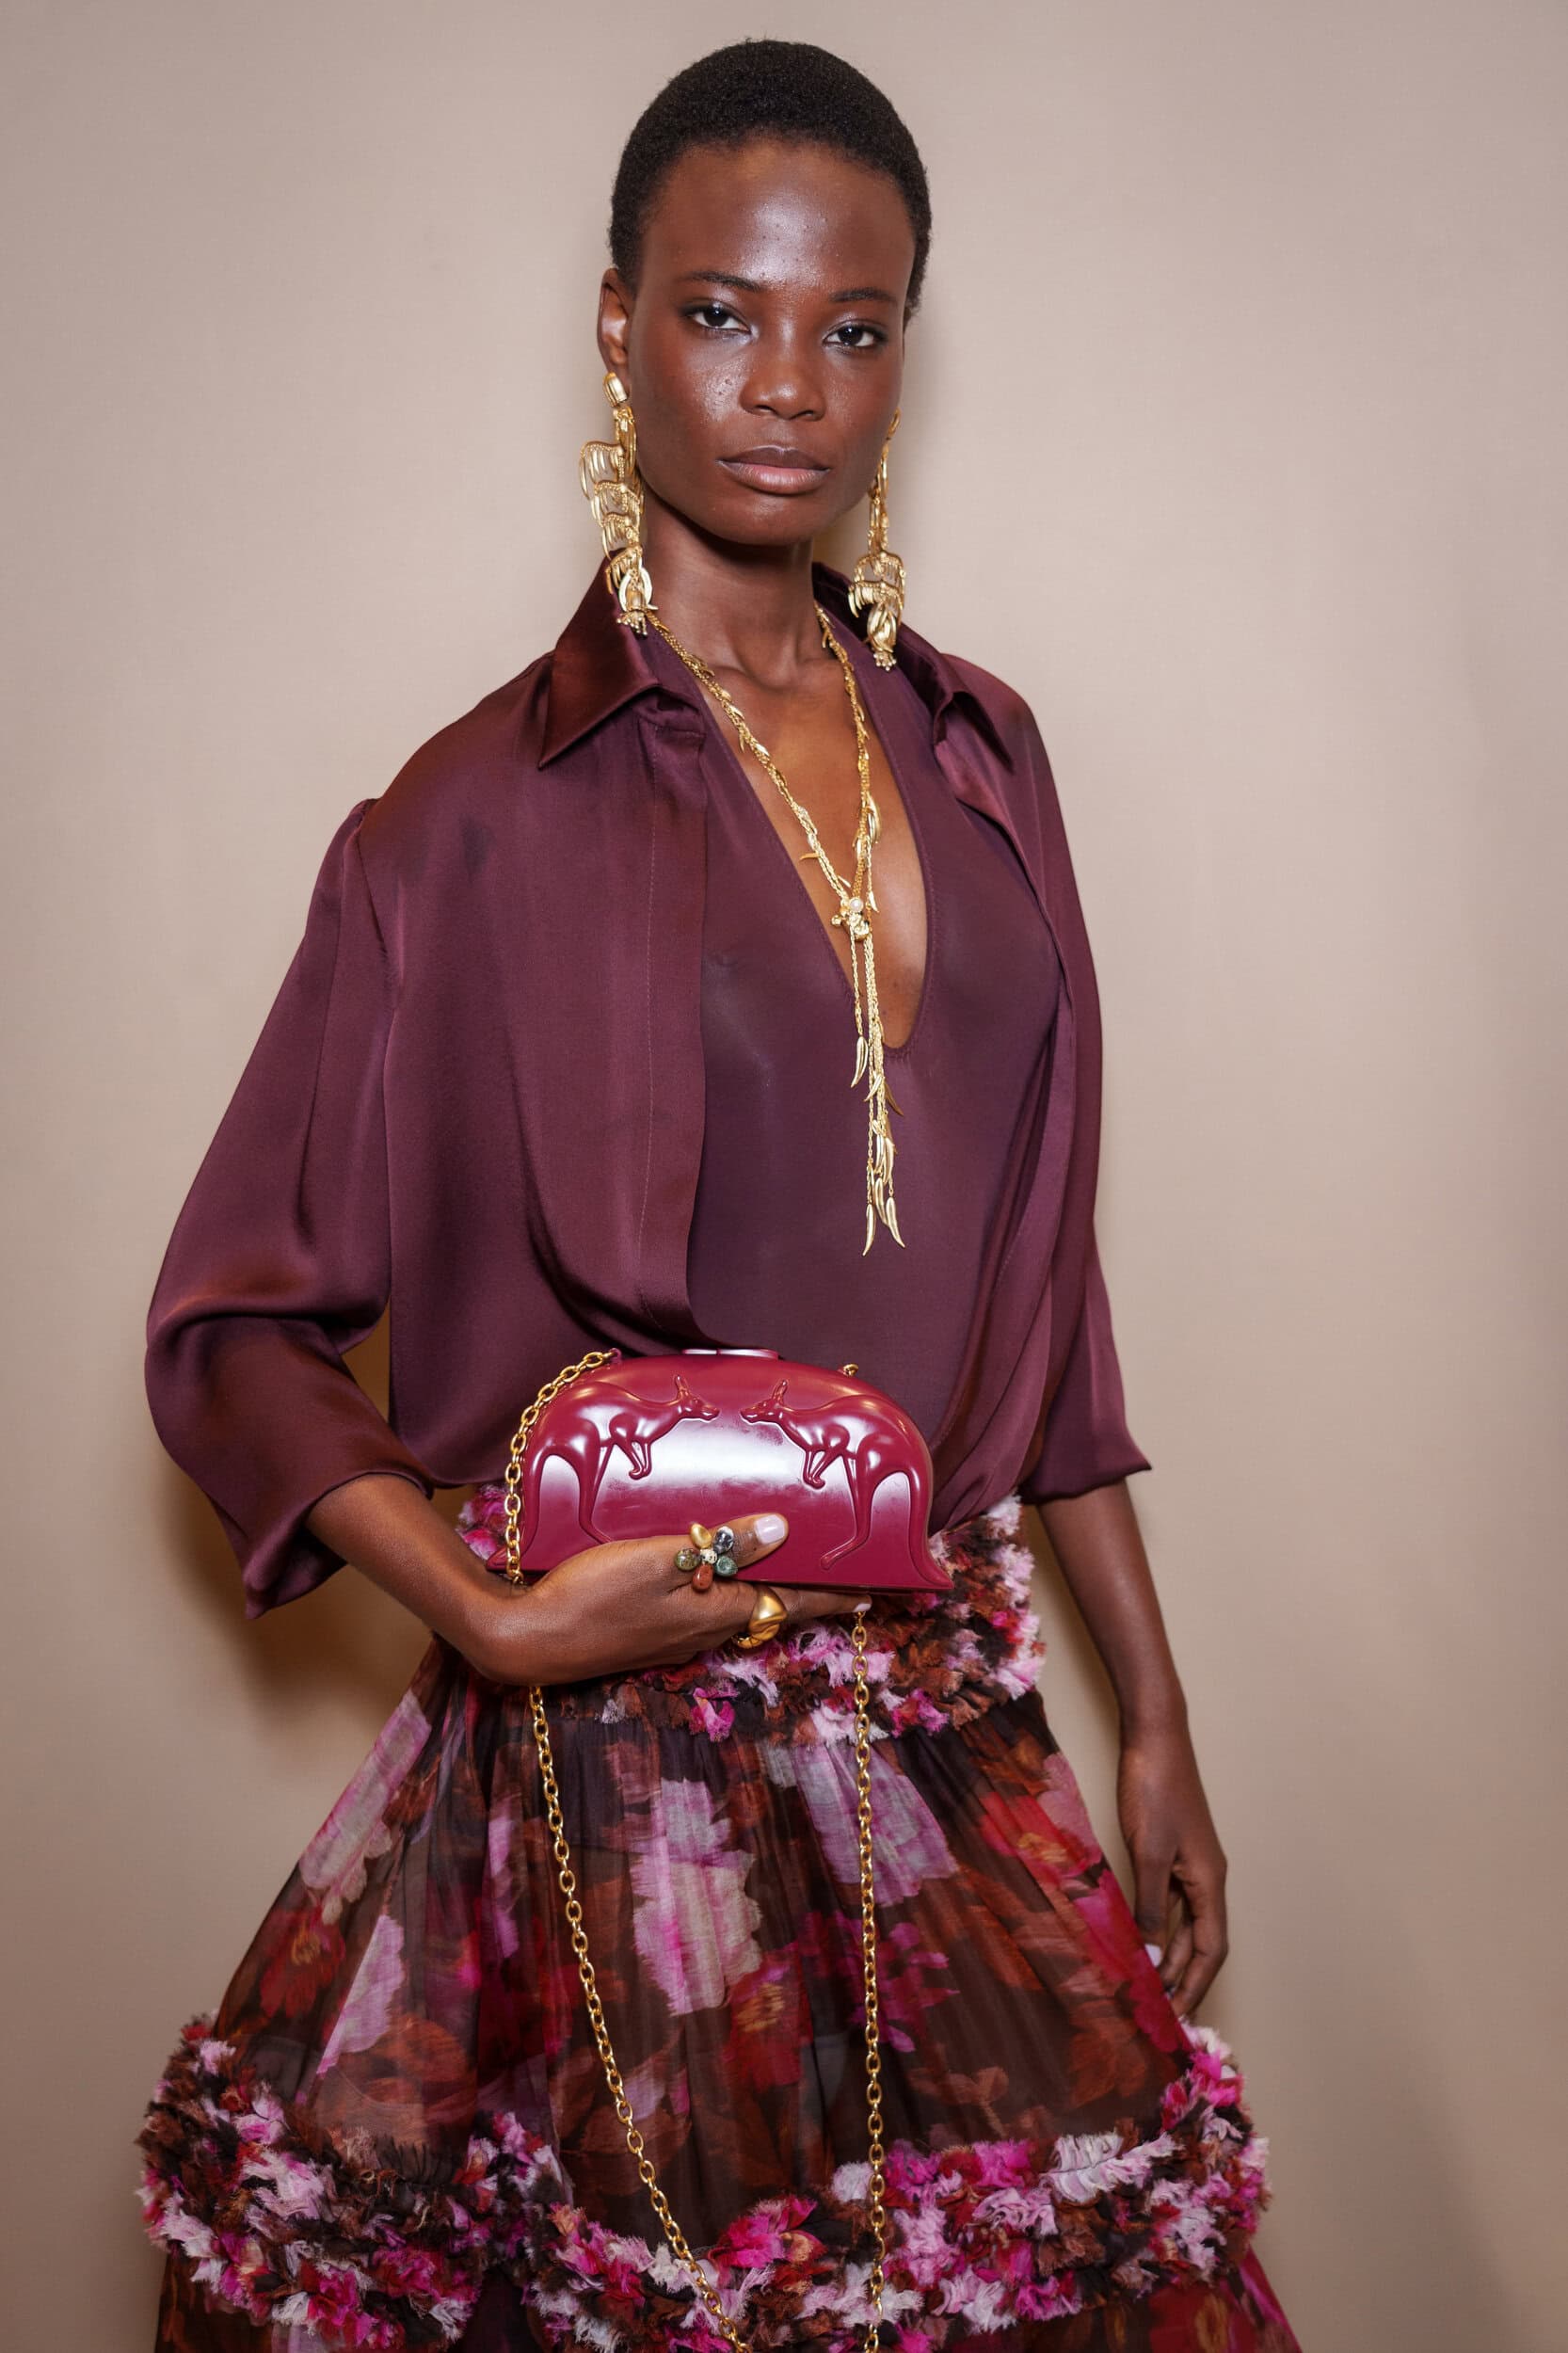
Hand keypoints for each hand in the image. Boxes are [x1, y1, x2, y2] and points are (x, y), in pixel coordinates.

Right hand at [477, 1512, 860, 1684]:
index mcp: (718, 1613)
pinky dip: (724, 1589)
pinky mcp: (649, 1633)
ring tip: (783, 1561)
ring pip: (736, 1608)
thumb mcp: (660, 1561)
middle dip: (804, 1589)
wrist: (529, 1642)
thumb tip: (784, 1532)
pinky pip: (704, 1609)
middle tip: (836, 1569)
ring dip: (764, 1588)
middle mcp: (705, 1631)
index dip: (834, 1595)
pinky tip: (710, 1568)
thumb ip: (722, 1547)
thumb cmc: (592, 1596)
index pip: (792, 1601)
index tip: (874, 1594)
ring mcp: (676, 1637)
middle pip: (769, 1606)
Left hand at [1117, 1722, 1228, 2019]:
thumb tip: (1153, 1958)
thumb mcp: (1149, 1853)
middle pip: (1201, 1942)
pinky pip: (1168, 1902)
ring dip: (1169, 1957)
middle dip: (1183, 1980)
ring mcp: (1189, 1864)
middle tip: (1160, 2017)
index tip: (1176, 2019)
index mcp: (1210, 1881)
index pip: (1211, 1950)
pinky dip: (1156, 1927)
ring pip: (1184, 1924)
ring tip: (1147, 1990)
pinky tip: (1136, 1941)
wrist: (1154, 1736)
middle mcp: (1206, 1878)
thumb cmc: (1155, 1789)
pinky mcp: (1170, 1851)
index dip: (1195, 1985)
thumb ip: (1152, 1906)